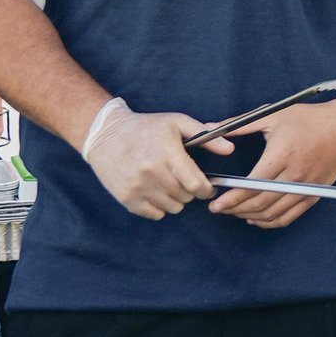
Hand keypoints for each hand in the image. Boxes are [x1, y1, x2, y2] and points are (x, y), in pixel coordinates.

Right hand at [81, 101, 216, 221]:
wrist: (106, 134)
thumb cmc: (146, 127)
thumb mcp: (177, 122)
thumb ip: (206, 135)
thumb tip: (229, 149)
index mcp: (168, 154)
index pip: (197, 185)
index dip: (207, 190)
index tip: (207, 188)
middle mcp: (152, 172)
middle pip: (186, 198)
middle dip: (190, 192)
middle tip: (184, 180)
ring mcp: (138, 187)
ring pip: (172, 208)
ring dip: (176, 199)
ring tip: (168, 183)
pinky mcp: (126, 198)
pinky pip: (155, 214)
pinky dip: (159, 207)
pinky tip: (155, 190)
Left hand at [199, 95, 335, 231]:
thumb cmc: (309, 119)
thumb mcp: (273, 115)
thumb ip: (240, 124)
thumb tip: (210, 127)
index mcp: (282, 155)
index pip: (252, 185)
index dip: (232, 198)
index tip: (215, 203)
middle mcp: (294, 176)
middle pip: (260, 203)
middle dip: (235, 209)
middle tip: (218, 208)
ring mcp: (305, 188)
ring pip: (272, 213)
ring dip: (249, 216)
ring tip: (233, 212)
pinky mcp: (313, 196)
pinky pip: (288, 217)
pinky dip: (269, 222)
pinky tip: (255, 218)